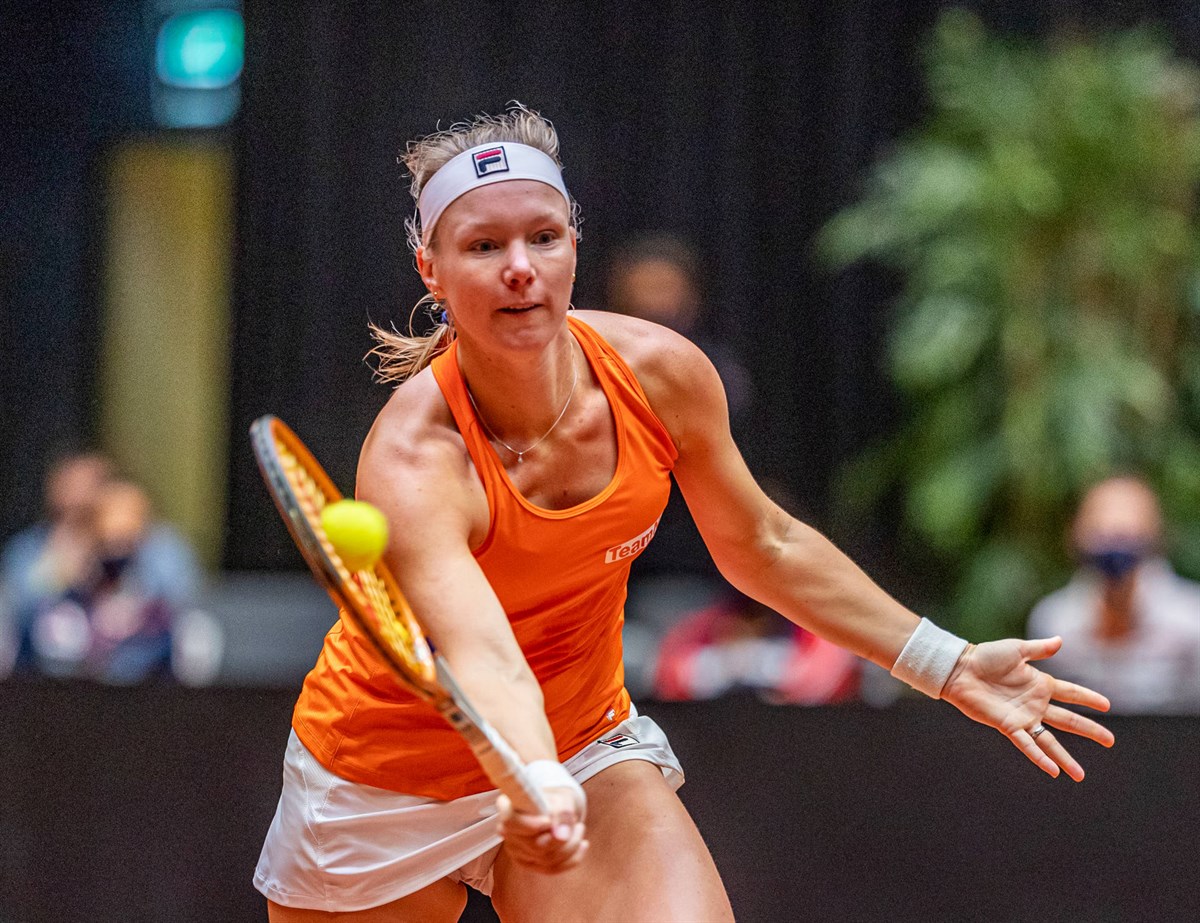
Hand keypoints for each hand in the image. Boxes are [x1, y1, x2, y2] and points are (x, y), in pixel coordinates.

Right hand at [496, 786, 587, 872]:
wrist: (553, 808)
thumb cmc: (553, 800)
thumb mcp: (560, 798)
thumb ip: (561, 812)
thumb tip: (562, 835)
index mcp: (509, 810)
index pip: (511, 822)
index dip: (530, 825)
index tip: (548, 820)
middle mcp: (509, 834)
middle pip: (535, 846)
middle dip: (563, 837)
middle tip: (576, 821)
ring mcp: (517, 852)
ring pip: (546, 860)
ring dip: (571, 845)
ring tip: (579, 828)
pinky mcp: (529, 864)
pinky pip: (552, 869)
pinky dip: (573, 858)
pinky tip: (583, 845)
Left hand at [941, 636, 1113, 780]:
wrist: (960, 669)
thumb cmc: (985, 657)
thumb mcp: (1016, 649)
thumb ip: (1039, 649)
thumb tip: (1060, 640)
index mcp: (1040, 684)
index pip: (1071, 693)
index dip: (1088, 698)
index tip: (1106, 705)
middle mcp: (1035, 704)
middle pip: (1068, 720)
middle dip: (1089, 730)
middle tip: (1110, 741)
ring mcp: (1023, 717)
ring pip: (1050, 741)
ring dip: (1065, 758)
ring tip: (1080, 775)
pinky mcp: (1008, 726)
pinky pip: (1027, 744)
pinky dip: (1040, 757)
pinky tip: (1053, 771)